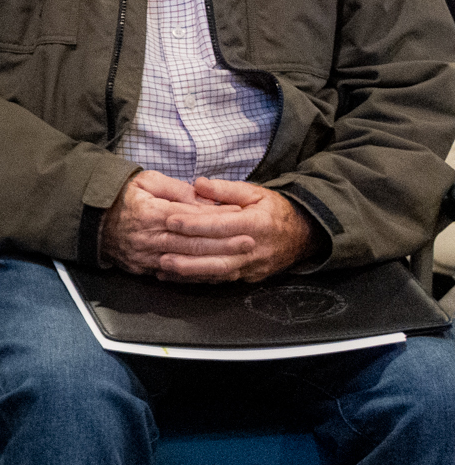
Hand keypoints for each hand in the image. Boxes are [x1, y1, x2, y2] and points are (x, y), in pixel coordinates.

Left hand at [100, 170, 315, 281]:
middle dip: (188, 254)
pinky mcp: (249, 277)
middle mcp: (254, 248)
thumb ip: (226, 189)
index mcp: (256, 224)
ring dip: (190, 272)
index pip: (222, 225)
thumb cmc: (274, 210)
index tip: (171, 220)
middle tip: (161, 250)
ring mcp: (252, 266)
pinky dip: (198, 280)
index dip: (196, 224)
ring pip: (218, 272)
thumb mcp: (255, 192)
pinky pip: (221, 280)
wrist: (304, 235)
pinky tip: (176, 277)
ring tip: (164, 267)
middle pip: (218, 254)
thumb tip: (199, 184)